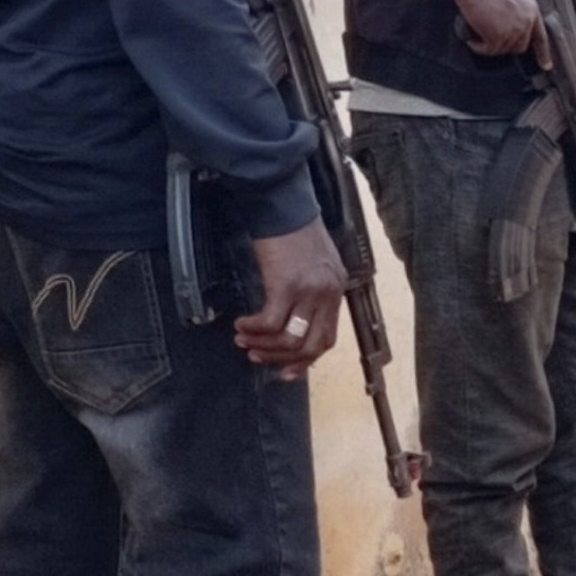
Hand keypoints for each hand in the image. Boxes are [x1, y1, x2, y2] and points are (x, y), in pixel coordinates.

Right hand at [238, 225, 347, 374]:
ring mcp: (308, 291)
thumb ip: (313, 292)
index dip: (306, 360)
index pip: (327, 338)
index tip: (286, 370)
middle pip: (311, 346)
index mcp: (335, 291)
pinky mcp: (285, 285)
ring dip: (263, 345)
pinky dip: (253, 329)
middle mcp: (327, 294)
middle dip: (282, 359)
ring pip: (289, 339)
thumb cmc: (295, 231)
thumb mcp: (316, 264)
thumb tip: (295, 320)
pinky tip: (240, 325)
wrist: (283, 204)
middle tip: (258, 357)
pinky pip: (270, 322)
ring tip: (244, 340)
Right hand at [449, 0, 546, 57]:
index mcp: (532, 10)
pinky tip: (473, 39)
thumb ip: (520, 11)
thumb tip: (514, 23)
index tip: (546, 66)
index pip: (541, 37)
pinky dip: (478, 47)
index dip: (543, 54)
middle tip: (490, 35)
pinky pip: (488, 50)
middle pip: (519, 47)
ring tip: (478, 30)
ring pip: (502, 50)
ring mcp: (513, 31)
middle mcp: (526, 22)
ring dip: (489, 44)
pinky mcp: (498, 38)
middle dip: (506, 44)